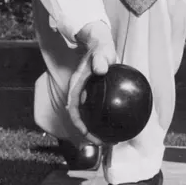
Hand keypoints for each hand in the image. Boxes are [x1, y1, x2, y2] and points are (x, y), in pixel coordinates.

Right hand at [66, 21, 117, 144]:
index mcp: (76, 86)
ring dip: (93, 129)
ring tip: (108, 139)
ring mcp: (85, 93)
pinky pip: (92, 110)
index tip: (90, 136)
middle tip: (104, 143)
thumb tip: (100, 69)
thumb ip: (100, 59)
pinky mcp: (92, 93)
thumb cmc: (99, 48)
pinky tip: (111, 124)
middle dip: (88, 133)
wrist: (98, 42)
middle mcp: (78, 92)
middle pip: (79, 118)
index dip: (80, 126)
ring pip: (85, 116)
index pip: (74, 111)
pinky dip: (99, 120)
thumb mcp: (101, 52)